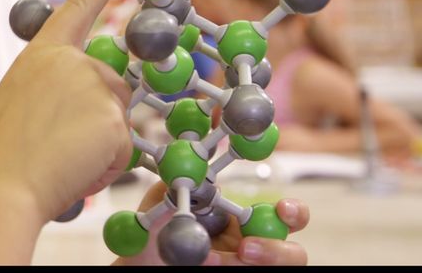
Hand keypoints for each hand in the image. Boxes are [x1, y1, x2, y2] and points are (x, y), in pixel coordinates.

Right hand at [0, 0, 135, 224]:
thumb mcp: (19, 104)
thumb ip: (53, 91)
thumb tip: (86, 105)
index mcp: (40, 54)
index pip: (78, 6)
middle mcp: (70, 62)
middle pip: (112, 84)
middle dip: (99, 117)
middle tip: (58, 146)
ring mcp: (94, 87)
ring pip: (118, 119)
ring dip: (99, 144)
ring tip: (58, 159)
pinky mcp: (113, 119)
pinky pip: (123, 149)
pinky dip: (104, 166)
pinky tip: (72, 170)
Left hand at [116, 182, 309, 265]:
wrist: (142, 266)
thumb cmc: (153, 238)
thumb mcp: (159, 209)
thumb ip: (174, 193)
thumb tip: (189, 174)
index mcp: (240, 220)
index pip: (284, 214)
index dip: (293, 212)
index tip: (283, 209)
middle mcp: (252, 245)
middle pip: (293, 251)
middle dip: (277, 249)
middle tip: (246, 248)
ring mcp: (248, 266)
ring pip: (277, 267)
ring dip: (253, 262)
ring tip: (213, 261)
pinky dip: (229, 269)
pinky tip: (202, 264)